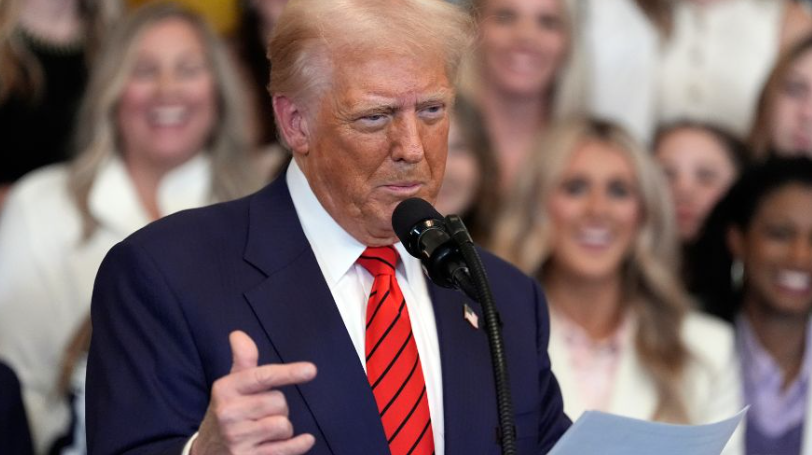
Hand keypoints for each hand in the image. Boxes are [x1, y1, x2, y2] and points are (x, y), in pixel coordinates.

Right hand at [192, 331, 316, 454]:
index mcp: (225, 389)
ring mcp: (237, 439)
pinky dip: (298, 445)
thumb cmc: (228, 412)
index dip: (288, 373)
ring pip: (283, 425)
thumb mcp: (230, 386)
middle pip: (278, 402)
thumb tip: (239, 334)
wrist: (207, 452)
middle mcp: (228, 413)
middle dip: (279, 408)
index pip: (262, 377)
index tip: (311, 370)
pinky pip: (285, 450)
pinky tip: (303, 440)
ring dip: (283, 429)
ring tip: (266, 431)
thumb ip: (243, 361)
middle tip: (264, 413)